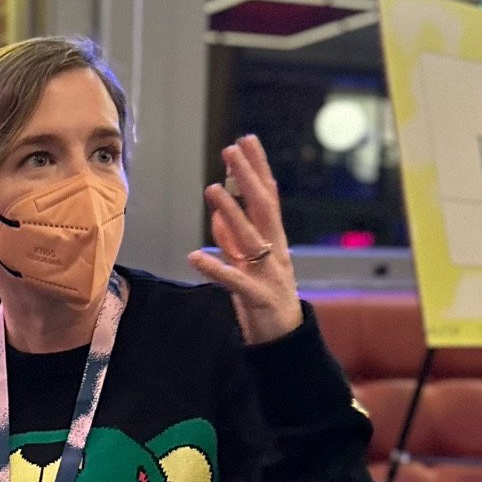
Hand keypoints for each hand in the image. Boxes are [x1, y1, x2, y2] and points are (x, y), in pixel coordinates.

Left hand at [188, 134, 302, 346]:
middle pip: (264, 208)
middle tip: (231, 150)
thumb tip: (218, 215)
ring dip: (231, 213)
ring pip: (250, 238)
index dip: (257, 169)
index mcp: (274, 241)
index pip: (267, 197)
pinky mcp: (258, 298)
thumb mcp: (249, 265)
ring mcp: (269, 274)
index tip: (245, 141)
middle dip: (248, 178)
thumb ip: (234, 241)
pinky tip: (195, 257)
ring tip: (211, 189)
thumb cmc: (266, 299)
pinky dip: (215, 268)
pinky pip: (234, 281)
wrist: (286, 340)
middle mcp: (275, 251)